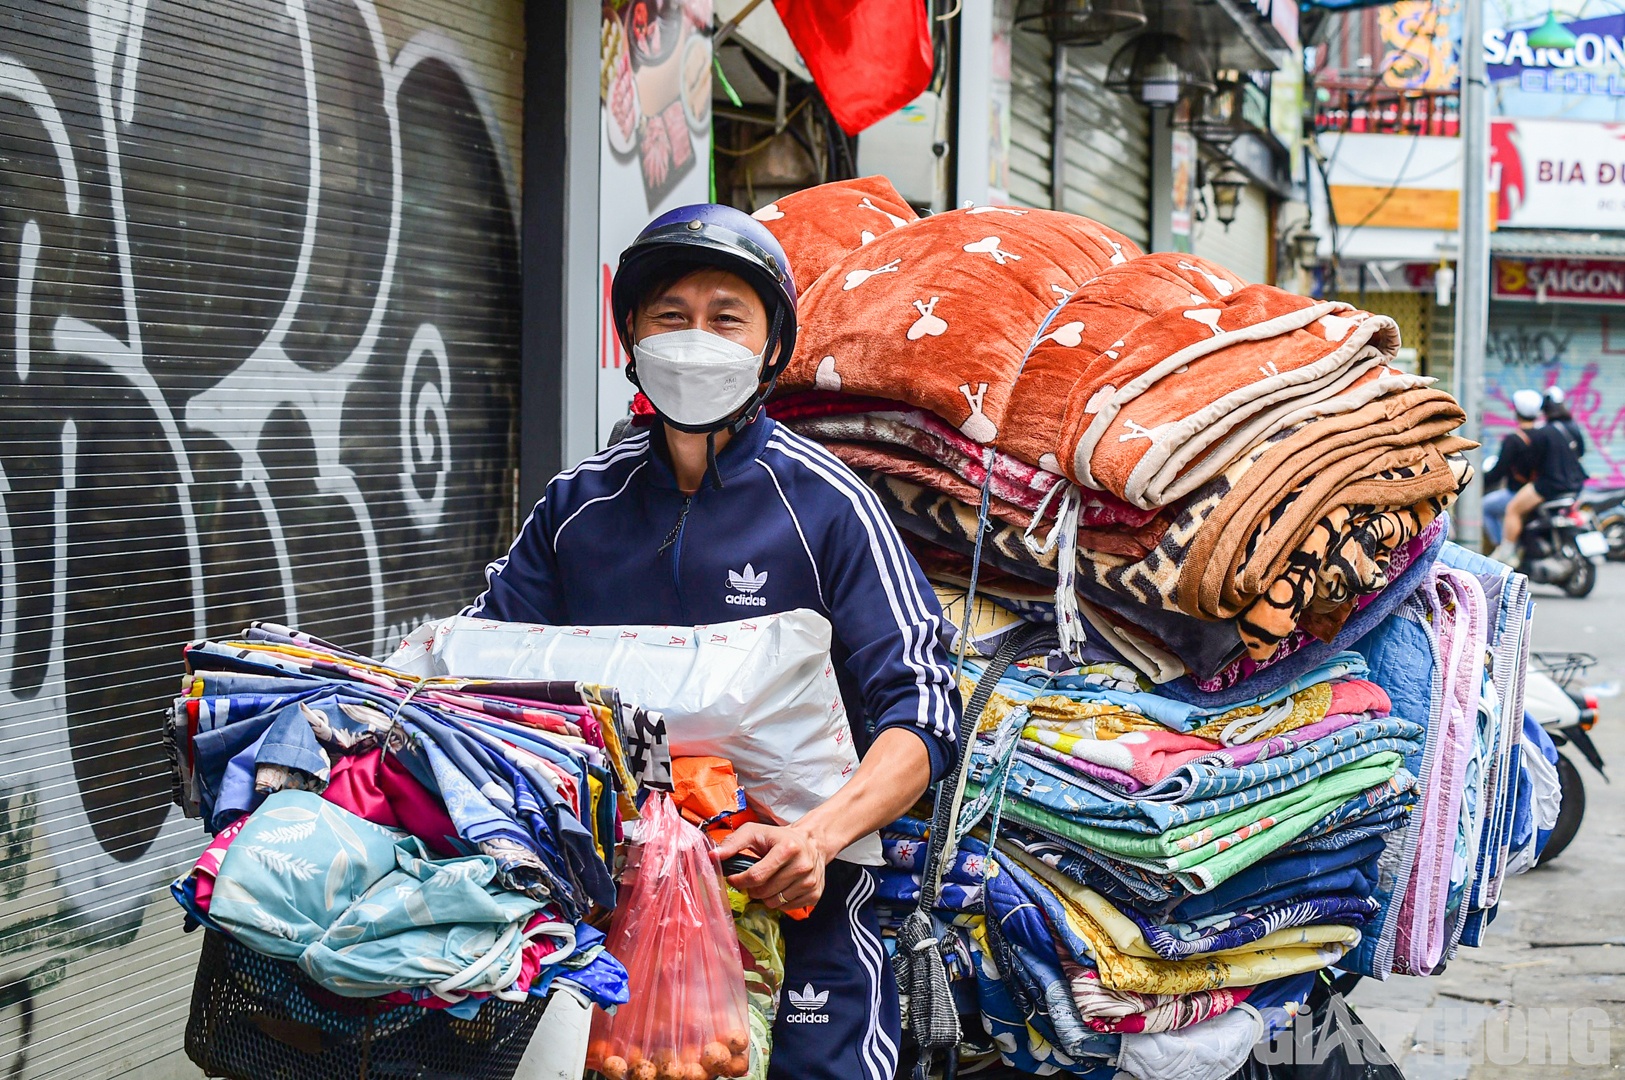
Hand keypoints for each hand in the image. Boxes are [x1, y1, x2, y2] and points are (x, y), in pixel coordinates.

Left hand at [713, 822, 828, 910]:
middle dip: (752, 889)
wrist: (812, 843)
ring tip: (768, 883)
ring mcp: (810, 882)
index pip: (756, 876)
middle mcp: (802, 866)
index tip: (733, 879)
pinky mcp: (815, 894)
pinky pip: (787, 908)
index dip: (739, 881)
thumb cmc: (779, 838)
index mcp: (787, 848)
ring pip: (775, 903)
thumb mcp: (755, 832)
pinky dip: (779, 901)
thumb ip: (733, 843)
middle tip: (752, 880)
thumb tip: (713, 856)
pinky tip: (781, 887)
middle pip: (765, 892)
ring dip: (765, 896)